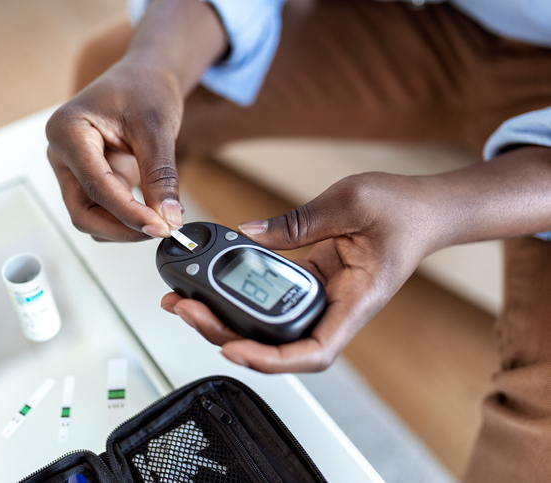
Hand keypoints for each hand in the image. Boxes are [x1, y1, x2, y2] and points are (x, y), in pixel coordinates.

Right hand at [46, 59, 184, 241]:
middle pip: (82, 212)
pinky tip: (153, 213)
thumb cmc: (144, 89)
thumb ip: (161, 175)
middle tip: (161, 229)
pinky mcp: (89, 181)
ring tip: (161, 218)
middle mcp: (62, 154)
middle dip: (122, 227)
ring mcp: (73, 171)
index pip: (95, 185)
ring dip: (124, 228)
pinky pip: (103, 213)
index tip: (160, 226)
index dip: (128, 212)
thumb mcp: (157, 128)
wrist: (145, 78)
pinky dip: (127, 221)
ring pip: (91, 218)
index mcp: (67, 131)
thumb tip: (168, 217)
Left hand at [161, 172, 441, 372]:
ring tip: (185, 301)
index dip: (272, 360)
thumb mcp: (351, 203)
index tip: (235, 349)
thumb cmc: (404, 211)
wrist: (425, 209)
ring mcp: (320, 298)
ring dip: (226, 319)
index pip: (313, 352)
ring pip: (268, 326)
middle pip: (278, 345)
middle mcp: (334, 309)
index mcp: (355, 302)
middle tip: (188, 310)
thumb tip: (248, 234)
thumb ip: (298, 222)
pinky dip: (239, 294)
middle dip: (228, 336)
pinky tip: (210, 284)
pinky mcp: (310, 281)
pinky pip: (269, 297)